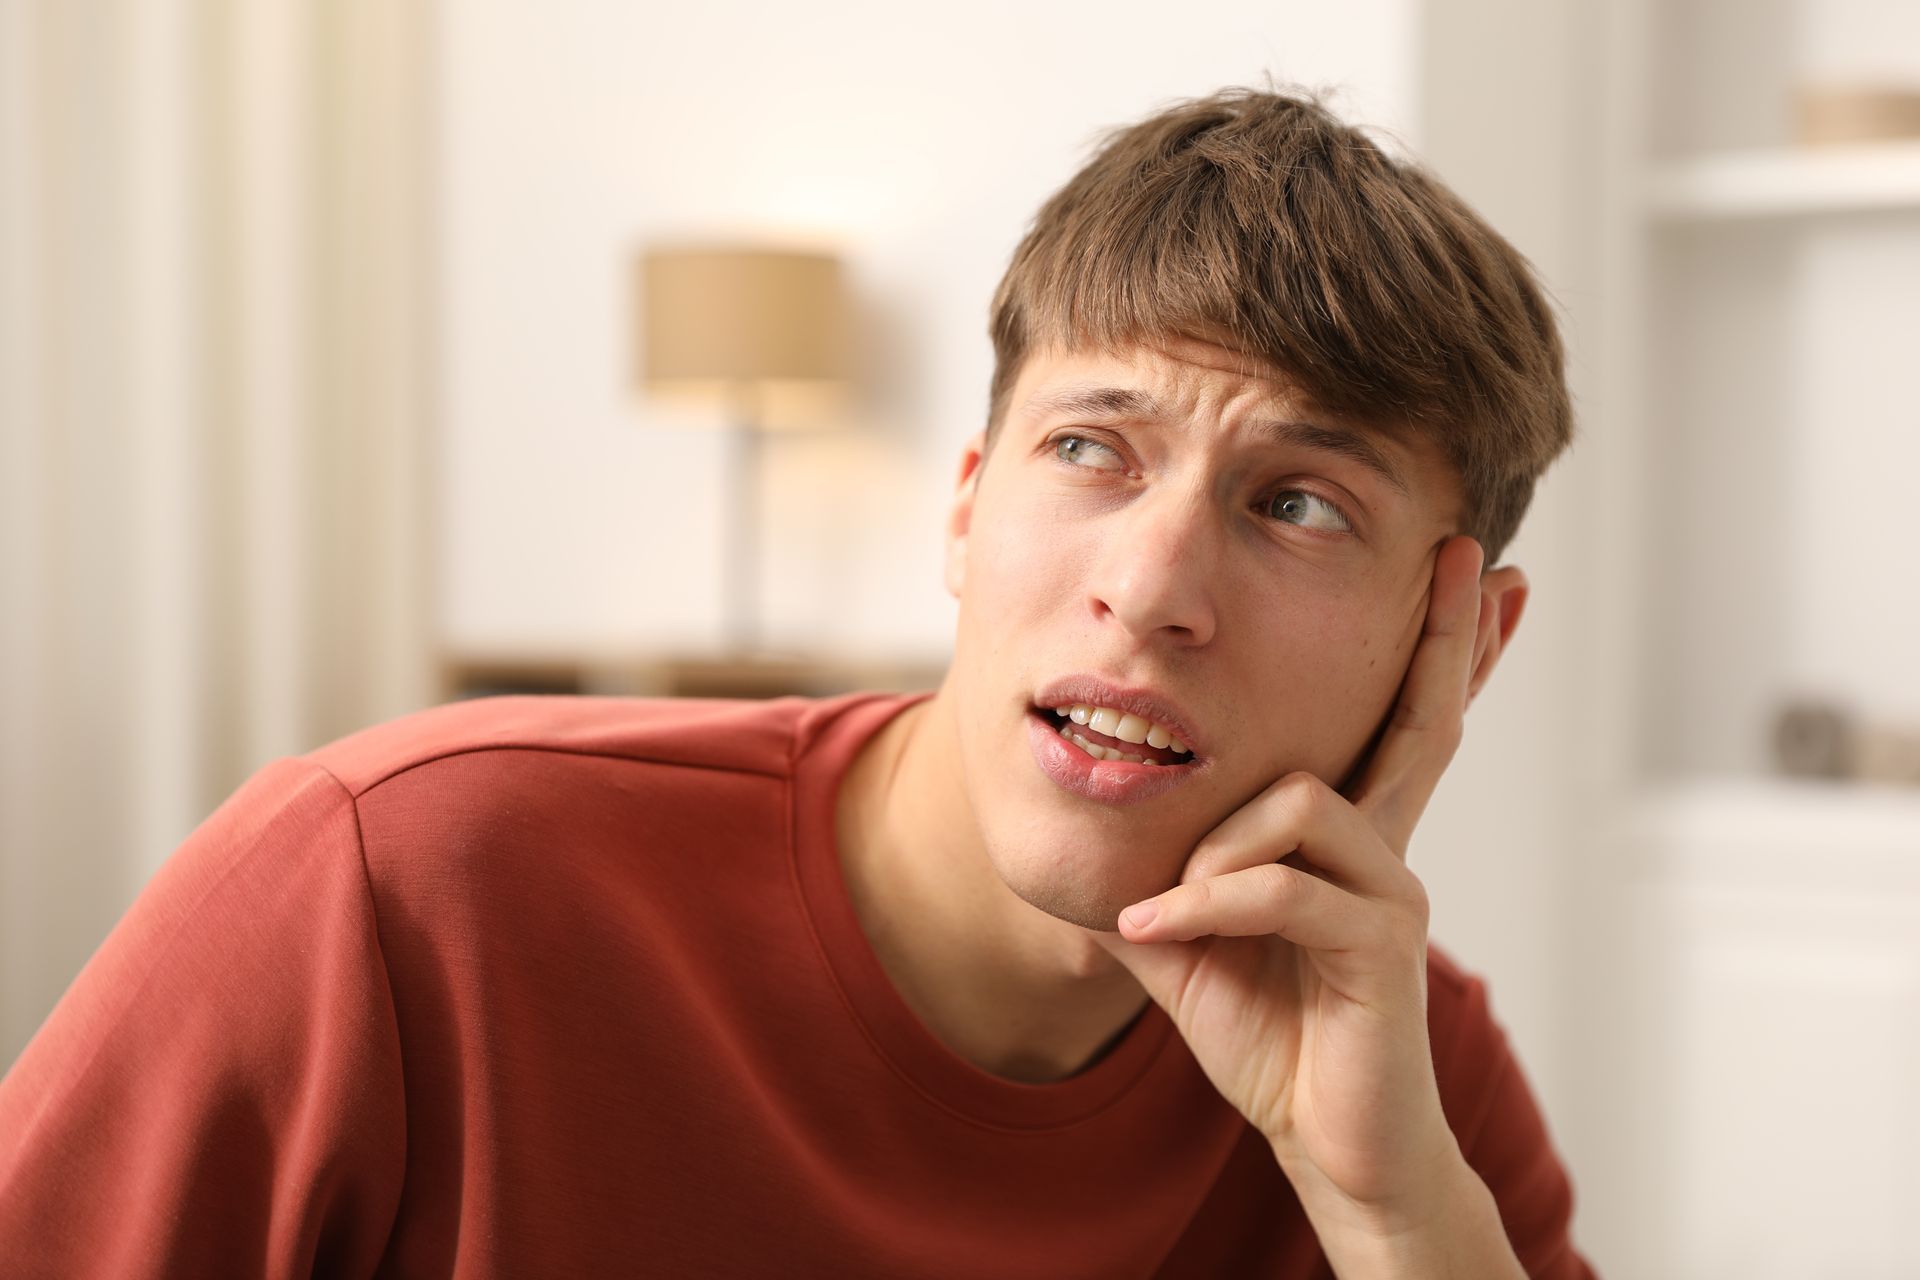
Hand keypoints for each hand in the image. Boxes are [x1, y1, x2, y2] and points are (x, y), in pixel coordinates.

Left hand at [1090, 534, 1490, 1227]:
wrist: (1321, 1139)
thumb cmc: (1266, 1035)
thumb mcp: (1187, 941)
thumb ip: (1156, 878)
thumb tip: (1095, 838)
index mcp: (1343, 839)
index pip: (1389, 721)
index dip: (1431, 650)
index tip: (1468, 569)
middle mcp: (1382, 849)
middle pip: (1419, 718)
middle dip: (1444, 634)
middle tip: (1475, 553)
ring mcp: (1389, 891)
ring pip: (1299, 801)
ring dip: (1215, 852)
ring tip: (1172, 912)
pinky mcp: (1381, 944)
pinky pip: (1278, 888)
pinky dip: (1205, 906)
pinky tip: (1159, 934)